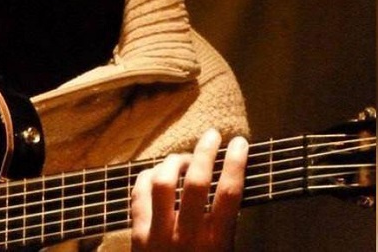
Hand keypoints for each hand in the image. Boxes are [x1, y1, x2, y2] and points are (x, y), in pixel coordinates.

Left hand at [130, 129, 248, 250]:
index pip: (229, 194)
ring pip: (163, 183)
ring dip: (174, 162)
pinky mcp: (137, 236)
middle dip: (205, 153)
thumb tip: (230, 188)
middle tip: (212, 135)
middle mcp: (188, 235)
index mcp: (216, 242)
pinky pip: (139, 195)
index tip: (240, 143)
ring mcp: (159, 234)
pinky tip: (156, 172)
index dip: (235, 164)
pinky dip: (148, 177)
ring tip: (183, 157)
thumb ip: (227, 227)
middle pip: (196, 182)